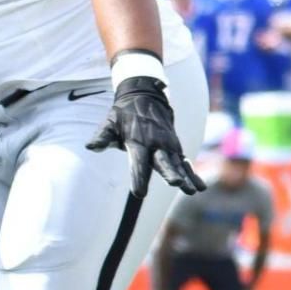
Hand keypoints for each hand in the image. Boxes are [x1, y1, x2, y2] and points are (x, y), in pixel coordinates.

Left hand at [86, 76, 205, 197]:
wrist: (146, 96)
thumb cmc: (124, 114)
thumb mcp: (110, 122)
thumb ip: (102, 136)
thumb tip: (91, 146)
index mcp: (137, 141)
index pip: (138, 162)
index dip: (139, 178)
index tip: (139, 193)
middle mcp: (156, 143)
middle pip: (164, 162)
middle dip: (170, 173)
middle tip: (176, 183)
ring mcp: (168, 145)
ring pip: (178, 164)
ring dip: (186, 177)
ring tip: (193, 191)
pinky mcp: (175, 147)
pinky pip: (185, 162)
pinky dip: (192, 173)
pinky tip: (199, 187)